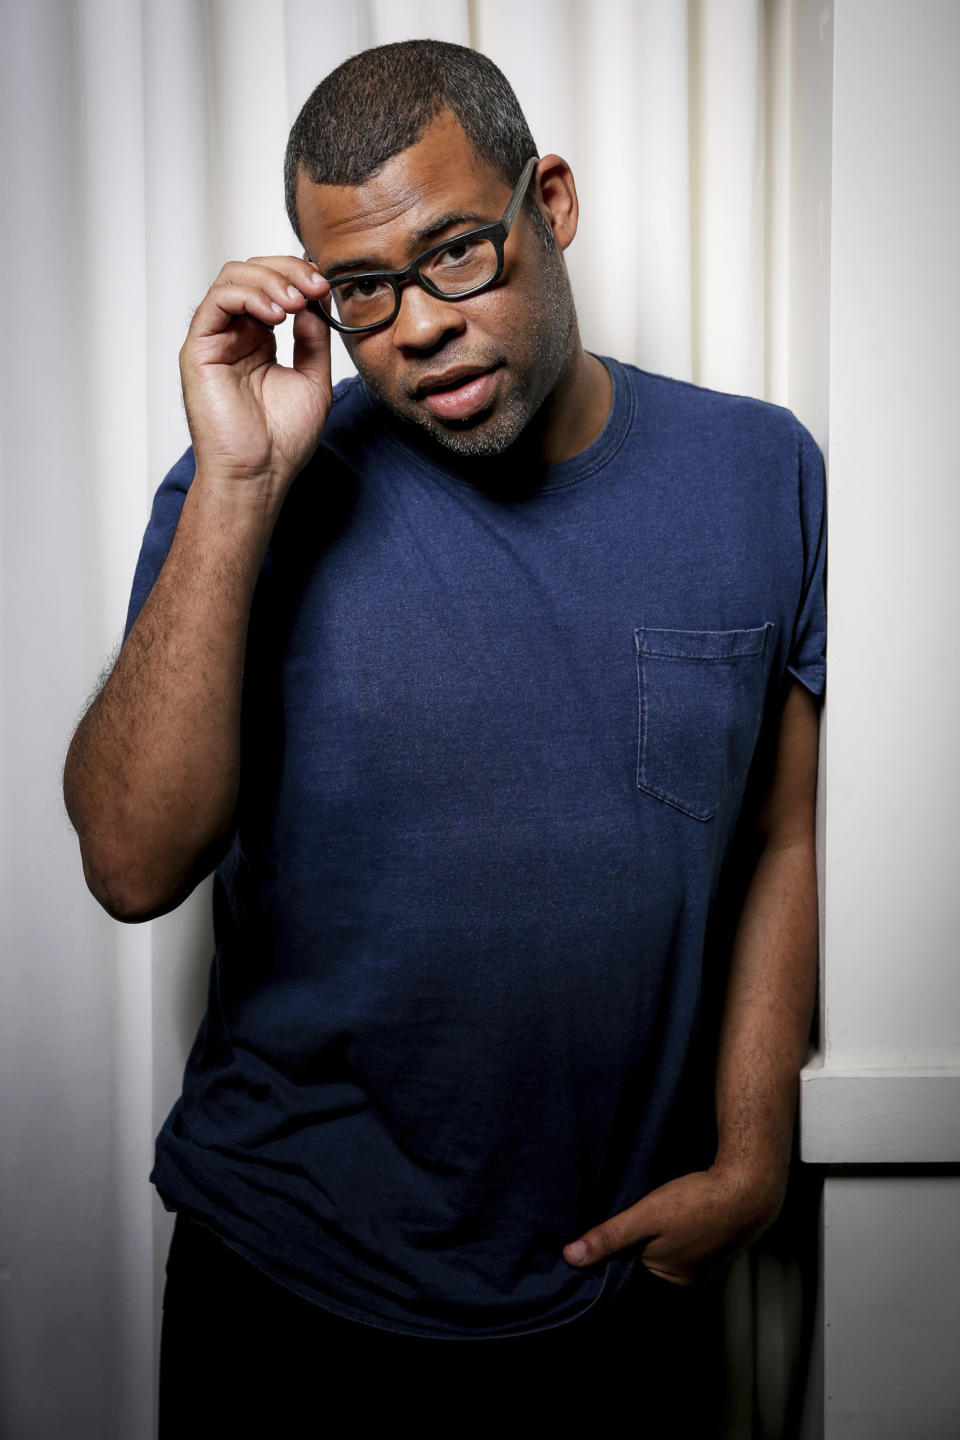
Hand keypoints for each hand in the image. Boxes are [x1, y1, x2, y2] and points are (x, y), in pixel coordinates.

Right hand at [179, 256, 332, 488]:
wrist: (259, 474)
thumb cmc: (282, 441)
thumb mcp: (314, 380)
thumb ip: (314, 339)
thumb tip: (314, 301)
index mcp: (260, 340)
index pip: (273, 287)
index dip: (298, 277)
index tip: (325, 286)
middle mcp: (235, 335)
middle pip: (252, 273)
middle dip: (288, 271)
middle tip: (315, 287)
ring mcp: (216, 340)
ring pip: (233, 278)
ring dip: (269, 280)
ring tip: (296, 302)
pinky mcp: (199, 349)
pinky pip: (216, 301)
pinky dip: (248, 295)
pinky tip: (275, 314)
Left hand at [562, 1163, 784, 1286]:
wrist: (749, 1184)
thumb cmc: (698, 1202)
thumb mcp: (646, 1216)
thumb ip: (609, 1237)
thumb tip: (570, 1257)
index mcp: (673, 1282)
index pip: (630, 1277)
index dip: (613, 1259)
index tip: (595, 1242)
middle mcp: (689, 1279)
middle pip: (647, 1264)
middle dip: (632, 1246)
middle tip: (622, 1221)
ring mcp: (705, 1261)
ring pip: (664, 1250)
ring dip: (653, 1235)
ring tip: (648, 1214)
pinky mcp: (714, 1241)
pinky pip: (682, 1241)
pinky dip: (671, 1229)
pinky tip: (670, 1211)